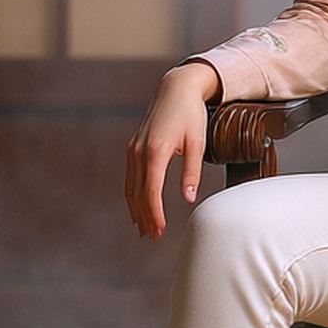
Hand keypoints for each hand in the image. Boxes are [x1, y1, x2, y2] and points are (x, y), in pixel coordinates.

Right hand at [125, 62, 220, 239]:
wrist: (176, 89)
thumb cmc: (191, 114)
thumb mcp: (197, 143)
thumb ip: (192, 171)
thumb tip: (188, 198)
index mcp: (155, 151)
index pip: (151, 191)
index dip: (154, 213)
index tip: (159, 231)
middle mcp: (139, 151)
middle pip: (137, 193)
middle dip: (144, 217)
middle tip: (153, 238)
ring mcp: (133, 149)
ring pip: (130, 187)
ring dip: (136, 209)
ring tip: (144, 230)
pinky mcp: (133, 148)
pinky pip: (130, 177)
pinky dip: (133, 195)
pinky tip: (138, 208)